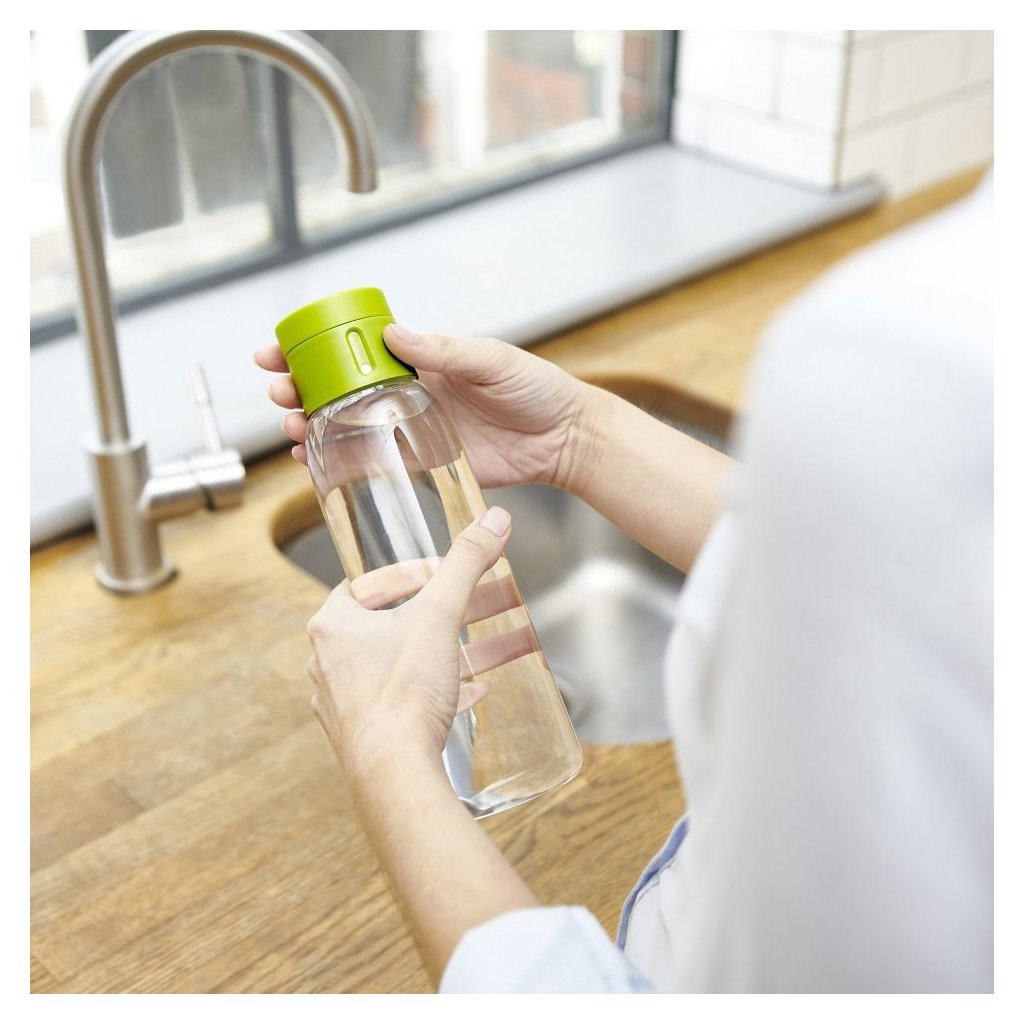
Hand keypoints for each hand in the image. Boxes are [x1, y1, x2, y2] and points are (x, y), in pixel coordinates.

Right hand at [254, 325, 600, 491]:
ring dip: (311, 425)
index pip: (356, 350)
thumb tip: (394, 333)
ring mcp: (411, 428)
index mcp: (422, 359)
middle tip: (279, 392)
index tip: (280, 349)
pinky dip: (338, 462)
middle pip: (339, 389)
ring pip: (346, 425)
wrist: (563, 438)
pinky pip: (372, 461)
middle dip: (300, 389)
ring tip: (291, 428)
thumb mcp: (492, 361)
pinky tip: (313, 462)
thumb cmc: (536, 390)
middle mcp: (408, 392)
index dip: (315, 349)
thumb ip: (445, 351)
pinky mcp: (422, 462)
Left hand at [306, 507, 512, 775]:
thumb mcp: (439, 614)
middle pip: (390, 624)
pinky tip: (473, 691)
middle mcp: (328, 662)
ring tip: (482, 648)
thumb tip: (494, 520)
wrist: (394, 774)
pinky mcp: (364, 733)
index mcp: (333, 625)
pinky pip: (404, 701)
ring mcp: (344, 701)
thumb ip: (467, 563)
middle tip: (474, 607)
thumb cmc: (402, 692)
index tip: (442, 575)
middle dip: (439, 615)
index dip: (408, 576)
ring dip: (441, 653)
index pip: (368, 584)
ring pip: (400, 663)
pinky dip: (437, 691)